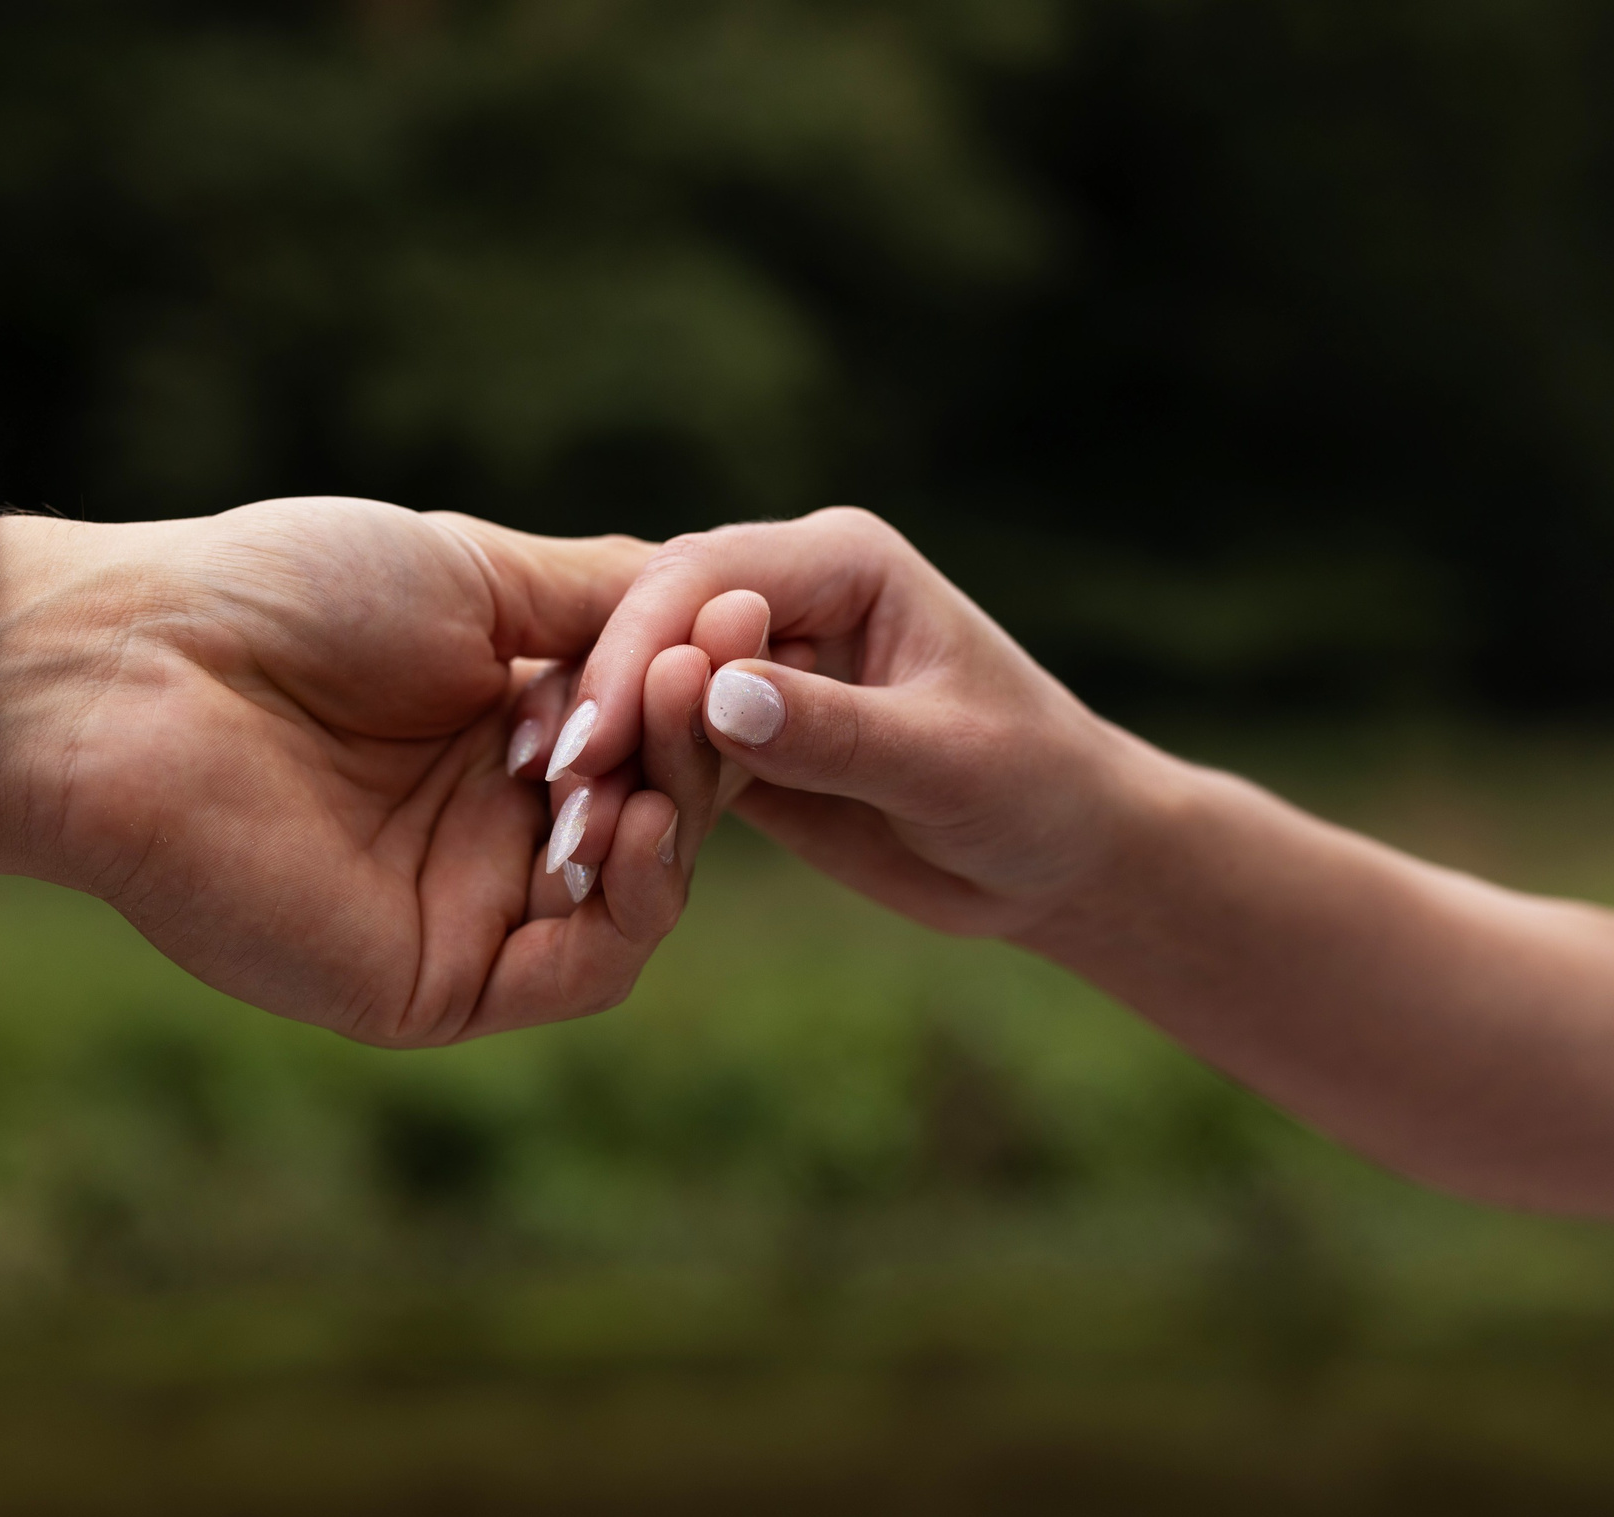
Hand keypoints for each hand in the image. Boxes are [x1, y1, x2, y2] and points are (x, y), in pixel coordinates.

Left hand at [0, 497, 713, 1044]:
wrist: (137, 670)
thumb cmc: (286, 597)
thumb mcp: (476, 575)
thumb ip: (605, 604)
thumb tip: (731, 604)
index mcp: (505, 732)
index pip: (656, 735)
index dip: (707, 689)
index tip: (745, 621)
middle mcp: (496, 828)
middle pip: (663, 815)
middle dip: (696, 745)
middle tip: (701, 674)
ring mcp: (470, 911)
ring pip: (636, 899)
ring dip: (674, 817)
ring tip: (656, 731)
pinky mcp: (436, 985)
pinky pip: (580, 971)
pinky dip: (629, 904)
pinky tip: (623, 823)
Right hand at [564, 507, 1135, 941]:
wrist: (1056, 857)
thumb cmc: (1033, 790)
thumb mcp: (946, 764)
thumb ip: (836, 730)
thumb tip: (717, 694)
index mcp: (841, 561)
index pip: (707, 578)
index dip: (639, 653)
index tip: (595, 745)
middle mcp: (785, 596)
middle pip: (652, 625)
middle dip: (600, 704)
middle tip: (557, 794)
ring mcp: (753, 665)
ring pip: (641, 691)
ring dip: (599, 758)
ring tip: (562, 838)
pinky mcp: (735, 736)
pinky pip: (658, 753)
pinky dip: (624, 796)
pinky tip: (584, 853)